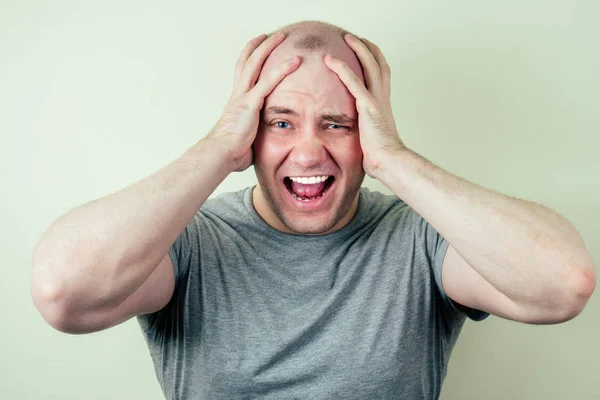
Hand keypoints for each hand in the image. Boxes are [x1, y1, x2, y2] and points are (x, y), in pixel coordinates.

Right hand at [205, 32, 301, 171]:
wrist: (220, 155)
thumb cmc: (230, 154)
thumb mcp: (244, 142)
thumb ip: (252, 138)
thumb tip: (257, 148)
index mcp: (236, 103)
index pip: (242, 76)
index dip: (249, 61)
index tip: (257, 53)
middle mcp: (237, 95)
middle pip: (245, 62)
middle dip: (257, 47)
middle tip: (267, 35)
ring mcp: (243, 97)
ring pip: (255, 63)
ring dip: (268, 47)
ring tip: (282, 36)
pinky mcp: (250, 103)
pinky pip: (269, 81)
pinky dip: (283, 69)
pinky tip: (296, 60)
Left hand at [324, 34, 404, 178]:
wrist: (390, 162)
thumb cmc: (381, 157)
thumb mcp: (370, 139)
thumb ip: (363, 132)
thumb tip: (355, 139)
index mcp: (383, 105)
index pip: (381, 75)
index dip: (374, 60)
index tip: (366, 50)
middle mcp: (382, 98)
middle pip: (379, 64)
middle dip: (368, 48)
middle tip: (355, 37)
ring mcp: (377, 101)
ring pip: (370, 65)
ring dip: (358, 49)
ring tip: (346, 38)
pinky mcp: (368, 107)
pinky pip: (354, 82)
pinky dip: (342, 69)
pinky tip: (331, 60)